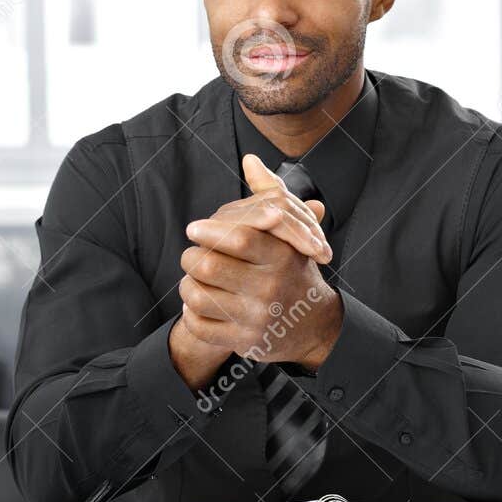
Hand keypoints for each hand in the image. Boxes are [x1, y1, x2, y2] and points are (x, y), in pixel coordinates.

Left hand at [177, 156, 343, 367]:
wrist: (314, 325)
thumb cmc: (293, 269)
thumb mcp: (290, 233)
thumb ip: (270, 195)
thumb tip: (251, 159)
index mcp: (281, 257)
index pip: (237, 238)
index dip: (209, 230)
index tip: (194, 228)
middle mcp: (270, 288)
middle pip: (208, 266)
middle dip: (191, 257)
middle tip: (192, 255)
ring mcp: (256, 317)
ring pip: (197, 296)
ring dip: (187, 285)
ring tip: (194, 279)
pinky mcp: (244, 341)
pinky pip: (199, 325)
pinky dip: (191, 313)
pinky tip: (198, 304)